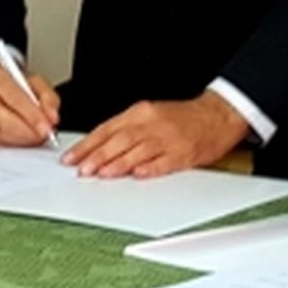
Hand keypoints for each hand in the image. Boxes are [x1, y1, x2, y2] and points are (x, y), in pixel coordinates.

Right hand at [0, 60, 60, 147]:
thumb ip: (47, 96)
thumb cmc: (12, 82)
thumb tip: (52, 116)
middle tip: (44, 135)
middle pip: (4, 119)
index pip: (14, 97)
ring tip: (37, 135)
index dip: (32, 115)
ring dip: (23, 139)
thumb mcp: (33, 81)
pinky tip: (24, 137)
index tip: (47, 126)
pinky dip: (15, 142)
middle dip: (28, 131)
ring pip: (1, 134)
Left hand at [62, 92, 248, 178]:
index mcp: (140, 112)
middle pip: (119, 140)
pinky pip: (164, 162)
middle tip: (81, 169)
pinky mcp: (183, 153)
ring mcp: (168, 139)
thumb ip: (125, 129)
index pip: (107, 129)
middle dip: (97, 155)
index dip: (87, 144)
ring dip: (116, 164)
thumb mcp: (149, 114)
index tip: (71, 157)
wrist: (216, 115)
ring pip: (137, 150)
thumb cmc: (182, 118)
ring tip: (100, 174)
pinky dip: (149, 168)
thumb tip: (97, 147)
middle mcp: (152, 124)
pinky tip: (136, 175)